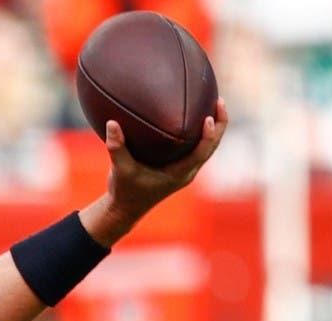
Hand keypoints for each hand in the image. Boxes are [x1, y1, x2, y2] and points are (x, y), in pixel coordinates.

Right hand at [85, 98, 228, 244]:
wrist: (125, 209)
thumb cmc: (124, 191)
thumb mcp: (119, 170)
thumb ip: (116, 147)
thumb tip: (111, 123)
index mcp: (178, 174)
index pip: (201, 153)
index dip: (209, 135)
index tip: (209, 117)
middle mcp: (186, 172)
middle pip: (212, 147)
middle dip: (220, 125)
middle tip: (220, 101)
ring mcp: (185, 170)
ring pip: (207, 147)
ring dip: (215, 128)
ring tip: (215, 103)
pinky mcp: (180, 167)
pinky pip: (197, 147)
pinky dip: (201, 133)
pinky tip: (196, 116)